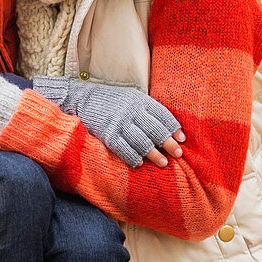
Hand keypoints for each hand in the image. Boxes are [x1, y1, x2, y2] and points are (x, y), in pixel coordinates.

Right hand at [31, 76, 184, 167]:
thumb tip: (165, 126)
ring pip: (142, 141)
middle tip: (178, 154)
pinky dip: (134, 158)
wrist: (80, 98)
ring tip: (163, 163)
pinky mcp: (108, 134)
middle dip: (168, 143)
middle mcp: (131, 110)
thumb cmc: (109, 100)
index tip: (182, 138)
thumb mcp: (129, 97)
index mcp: (138, 99)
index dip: (173, 127)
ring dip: (154, 154)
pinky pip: (124, 149)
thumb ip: (145, 109)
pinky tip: (139, 164)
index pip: (162, 114)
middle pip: (155, 129)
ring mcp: (119, 123)